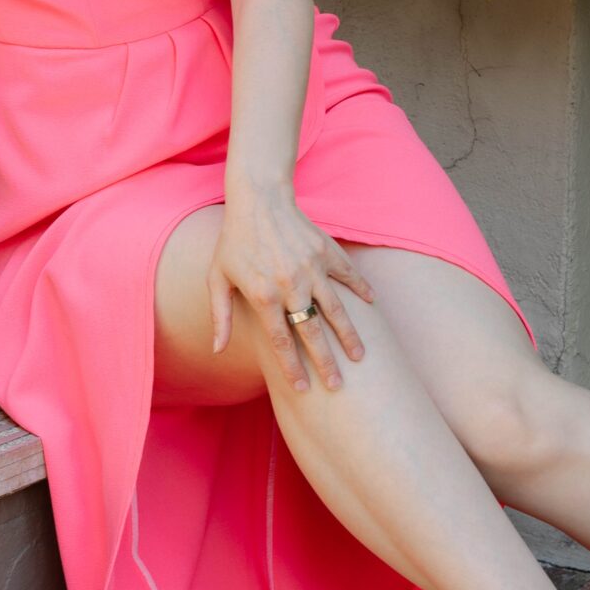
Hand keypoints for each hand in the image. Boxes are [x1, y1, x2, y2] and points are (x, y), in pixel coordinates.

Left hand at [208, 190, 374, 391]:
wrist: (258, 199)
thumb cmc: (234, 241)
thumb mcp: (217, 278)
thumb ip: (220, 316)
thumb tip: (217, 350)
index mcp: (263, 296)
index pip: (281, 341)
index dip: (292, 368)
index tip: (302, 389)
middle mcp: (290, 285)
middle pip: (312, 332)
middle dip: (326, 362)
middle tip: (338, 386)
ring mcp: (311, 268)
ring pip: (336, 310)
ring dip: (349, 335)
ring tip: (360, 356)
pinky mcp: (326, 252)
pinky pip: (348, 276)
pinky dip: (361, 290)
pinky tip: (372, 305)